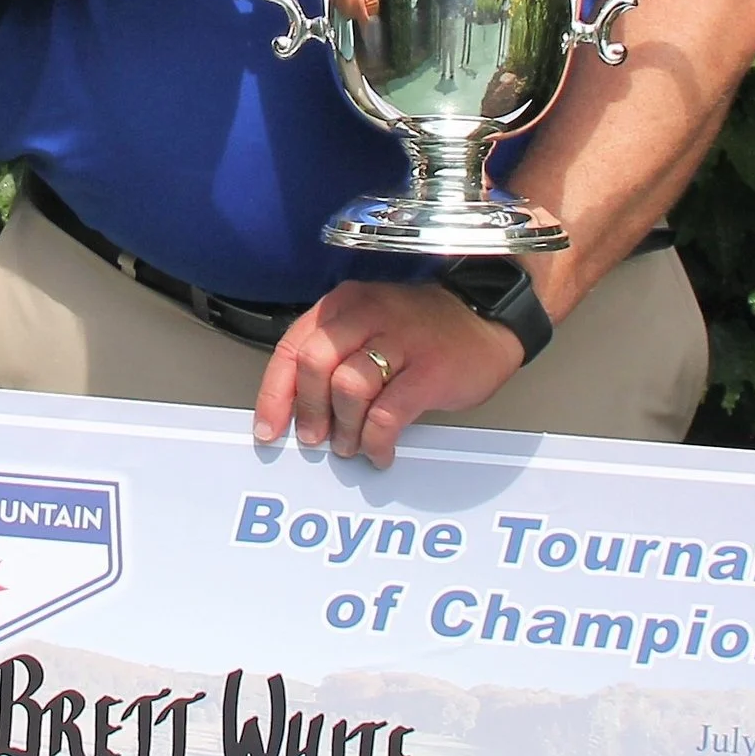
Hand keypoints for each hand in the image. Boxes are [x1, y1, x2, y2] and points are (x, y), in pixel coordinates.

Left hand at [252, 280, 526, 467]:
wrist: (486, 317)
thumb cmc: (421, 329)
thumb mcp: (368, 323)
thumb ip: (334, 353)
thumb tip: (299, 407)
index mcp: (344, 304)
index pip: (292, 347)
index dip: (274, 393)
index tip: (268, 430)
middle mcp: (367, 316)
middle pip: (315, 364)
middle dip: (307, 409)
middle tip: (313, 439)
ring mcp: (401, 341)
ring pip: (349, 387)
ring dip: (343, 427)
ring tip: (349, 446)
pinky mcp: (430, 371)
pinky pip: (388, 413)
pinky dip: (377, 440)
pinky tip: (379, 451)